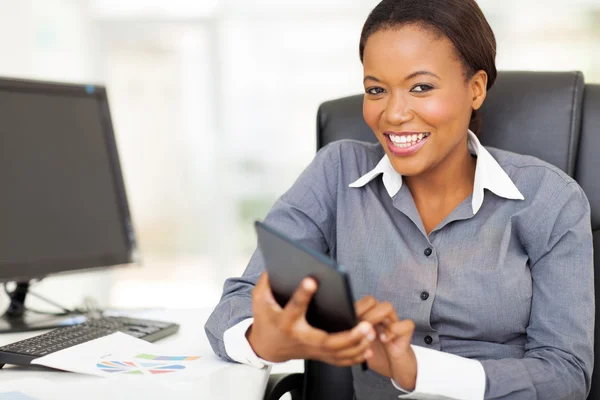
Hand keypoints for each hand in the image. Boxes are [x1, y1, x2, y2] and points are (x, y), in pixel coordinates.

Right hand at [246, 273, 376, 365]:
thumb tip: (278, 263)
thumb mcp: (259, 299)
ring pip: (337, 353)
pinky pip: (339, 361)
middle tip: (366, 325)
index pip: (295, 307)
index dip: (303, 294)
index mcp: (286, 321)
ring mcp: (311, 349)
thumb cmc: (266, 319)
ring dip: (356, 345)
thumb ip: (267, 281)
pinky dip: (354, 357)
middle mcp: (301, 337)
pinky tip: (368, 350)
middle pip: (326, 342)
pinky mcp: (319, 355)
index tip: (312, 280)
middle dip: (348, 336)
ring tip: (371, 332)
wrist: (266, 346)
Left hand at [356, 296, 416, 390]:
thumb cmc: (375, 355)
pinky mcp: (405, 333)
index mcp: (367, 316)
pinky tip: (385, 340)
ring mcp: (392, 322)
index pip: (357, 303)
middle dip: (361, 314)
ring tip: (372, 333)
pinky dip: (394, 330)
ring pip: (387, 307)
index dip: (353, 311)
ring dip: (376, 318)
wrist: (394, 368)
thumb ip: (350, 335)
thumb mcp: (357, 346)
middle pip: (371, 301)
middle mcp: (379, 316)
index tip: (349, 324)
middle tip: (360, 329)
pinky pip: (406, 323)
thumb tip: (337, 329)